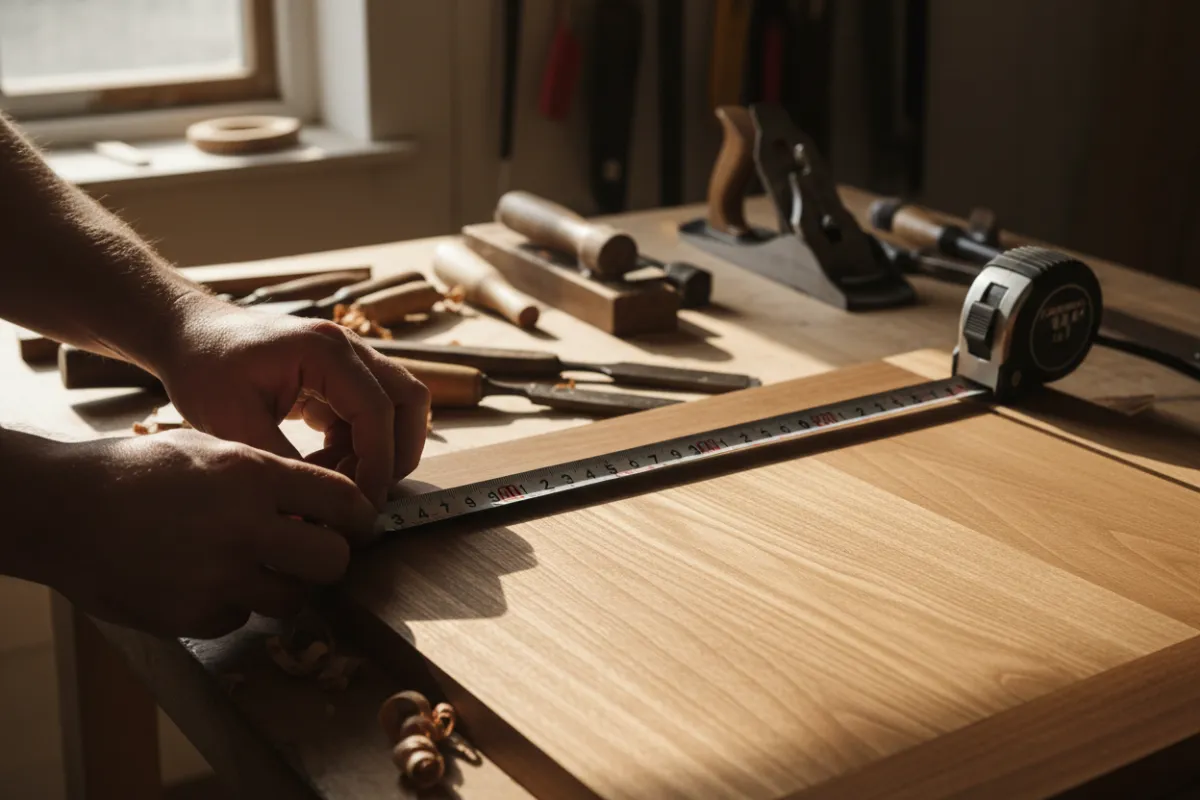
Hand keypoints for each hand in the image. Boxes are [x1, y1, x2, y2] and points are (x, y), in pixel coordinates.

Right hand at [47, 430, 376, 637]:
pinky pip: (242, 618)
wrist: (63, 511)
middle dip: (333, 558)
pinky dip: (235, 603)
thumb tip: (327, 503)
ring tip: (260, 565)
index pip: (343, 502)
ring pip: (293, 599)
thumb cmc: (140, 471)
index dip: (361, 516)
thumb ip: (270, 475)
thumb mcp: (210, 449)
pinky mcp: (192, 615)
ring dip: (287, 585)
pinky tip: (208, 579)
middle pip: (333, 562)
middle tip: (319, 552)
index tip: (359, 524)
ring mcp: (217, 577)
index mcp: (251, 477)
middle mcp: (242, 528)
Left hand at [159, 297, 430, 506]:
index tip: (364, 504)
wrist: (188, 334)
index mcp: (324, 350)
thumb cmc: (203, 367)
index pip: (377, 410)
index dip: (378, 462)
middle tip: (368, 494)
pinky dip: (358, 443)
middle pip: (407, 400)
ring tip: (340, 479)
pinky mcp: (339, 376)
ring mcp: (348, 359)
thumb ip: (281, 464)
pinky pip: (369, 412)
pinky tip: (323, 464)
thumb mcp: (233, 422)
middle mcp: (348, 348)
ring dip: (381, 448)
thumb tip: (313, 513)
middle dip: (397, 453)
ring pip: (396, 406)